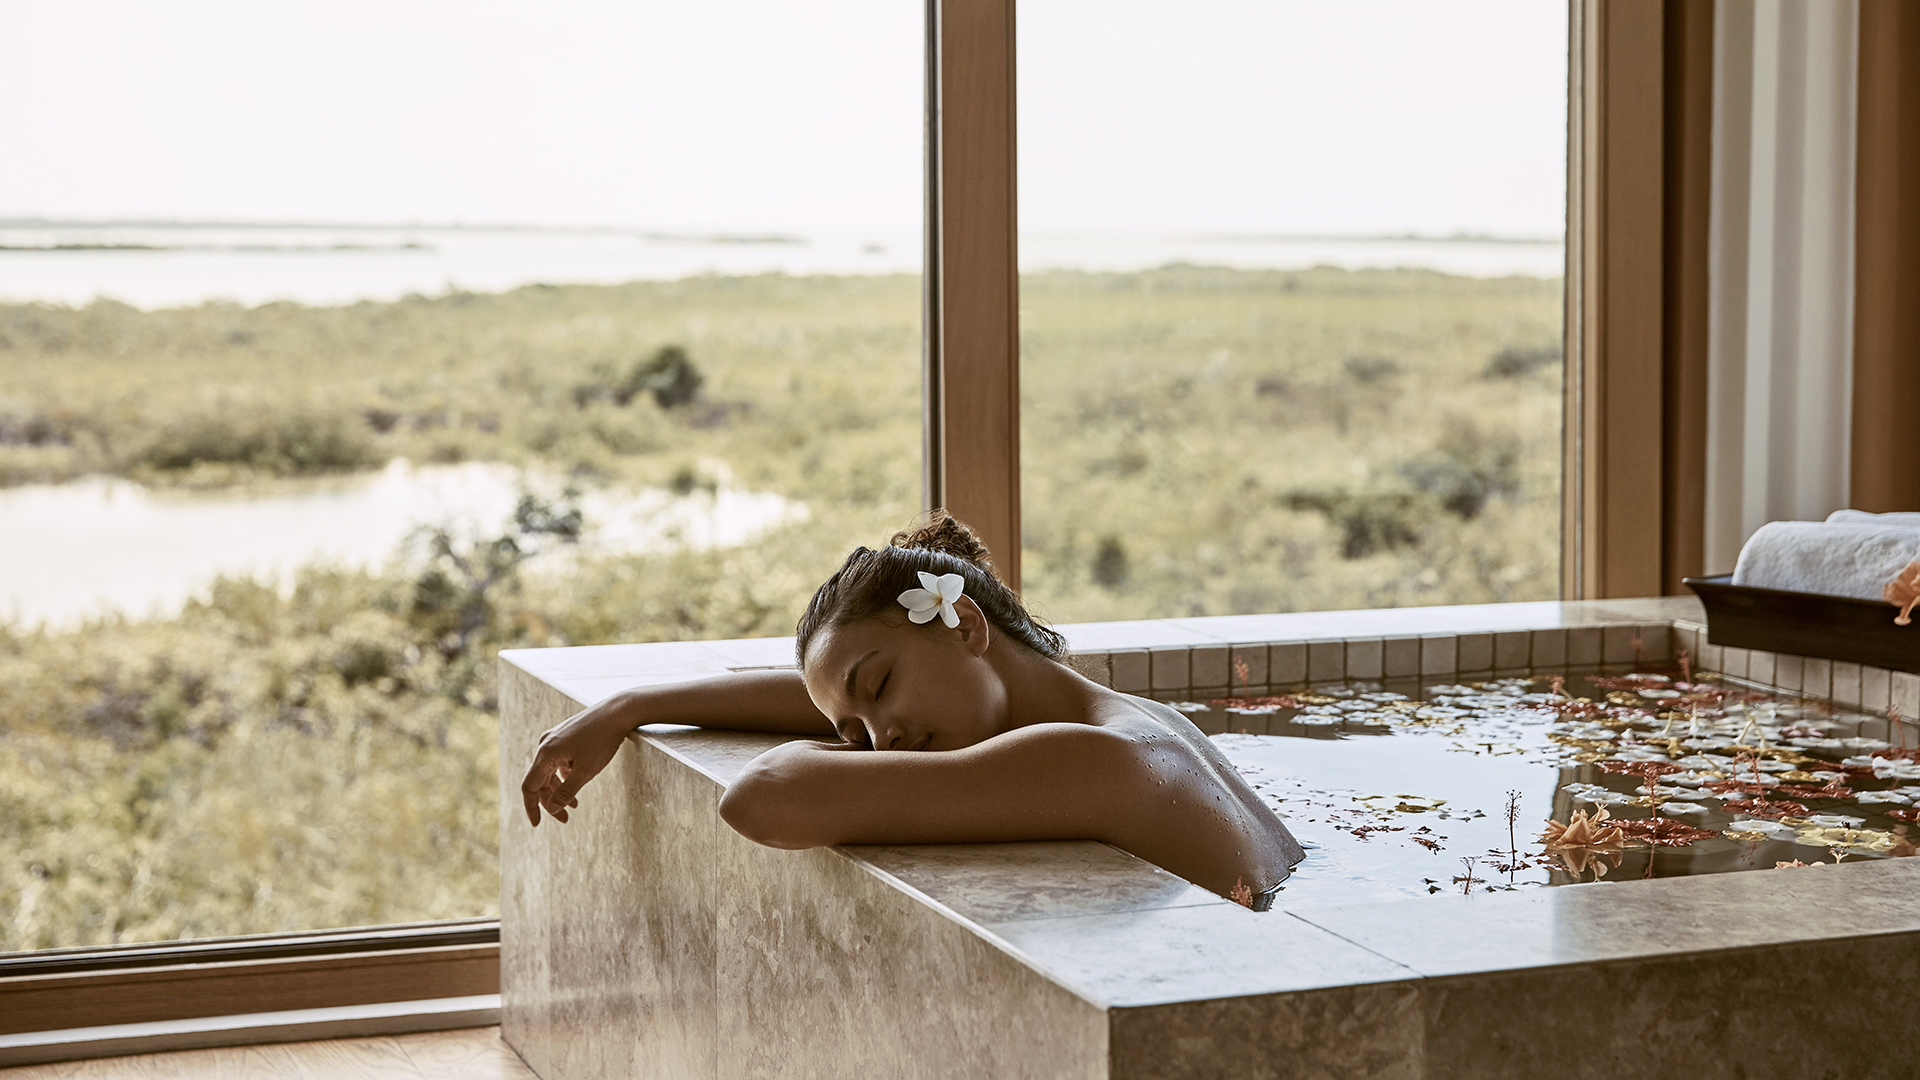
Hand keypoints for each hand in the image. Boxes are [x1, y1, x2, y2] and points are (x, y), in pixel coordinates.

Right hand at [520, 695, 636, 825]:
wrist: (618, 711)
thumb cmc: (602, 740)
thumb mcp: (586, 771)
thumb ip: (567, 792)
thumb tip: (552, 809)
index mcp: (546, 754)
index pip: (530, 786)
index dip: (532, 807)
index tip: (537, 825)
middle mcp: (545, 745)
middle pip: (540, 780)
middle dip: (550, 802)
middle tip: (565, 819)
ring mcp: (555, 738)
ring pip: (549, 771)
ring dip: (558, 790)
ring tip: (573, 806)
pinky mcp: (565, 736)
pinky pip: (558, 761)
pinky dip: (564, 776)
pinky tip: (576, 785)